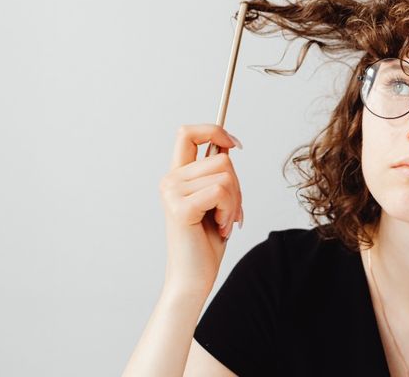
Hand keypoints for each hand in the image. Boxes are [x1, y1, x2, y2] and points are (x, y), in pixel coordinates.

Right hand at [158, 124, 243, 298]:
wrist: (193, 278)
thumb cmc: (206, 242)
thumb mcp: (215, 200)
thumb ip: (217, 174)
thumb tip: (228, 146)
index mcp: (176, 176)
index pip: (187, 132)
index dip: (214, 130)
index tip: (234, 144)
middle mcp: (170, 180)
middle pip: (221, 158)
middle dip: (237, 186)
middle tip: (230, 212)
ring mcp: (172, 192)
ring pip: (226, 175)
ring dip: (234, 201)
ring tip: (222, 221)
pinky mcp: (180, 208)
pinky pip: (221, 191)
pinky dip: (229, 209)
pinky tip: (219, 226)